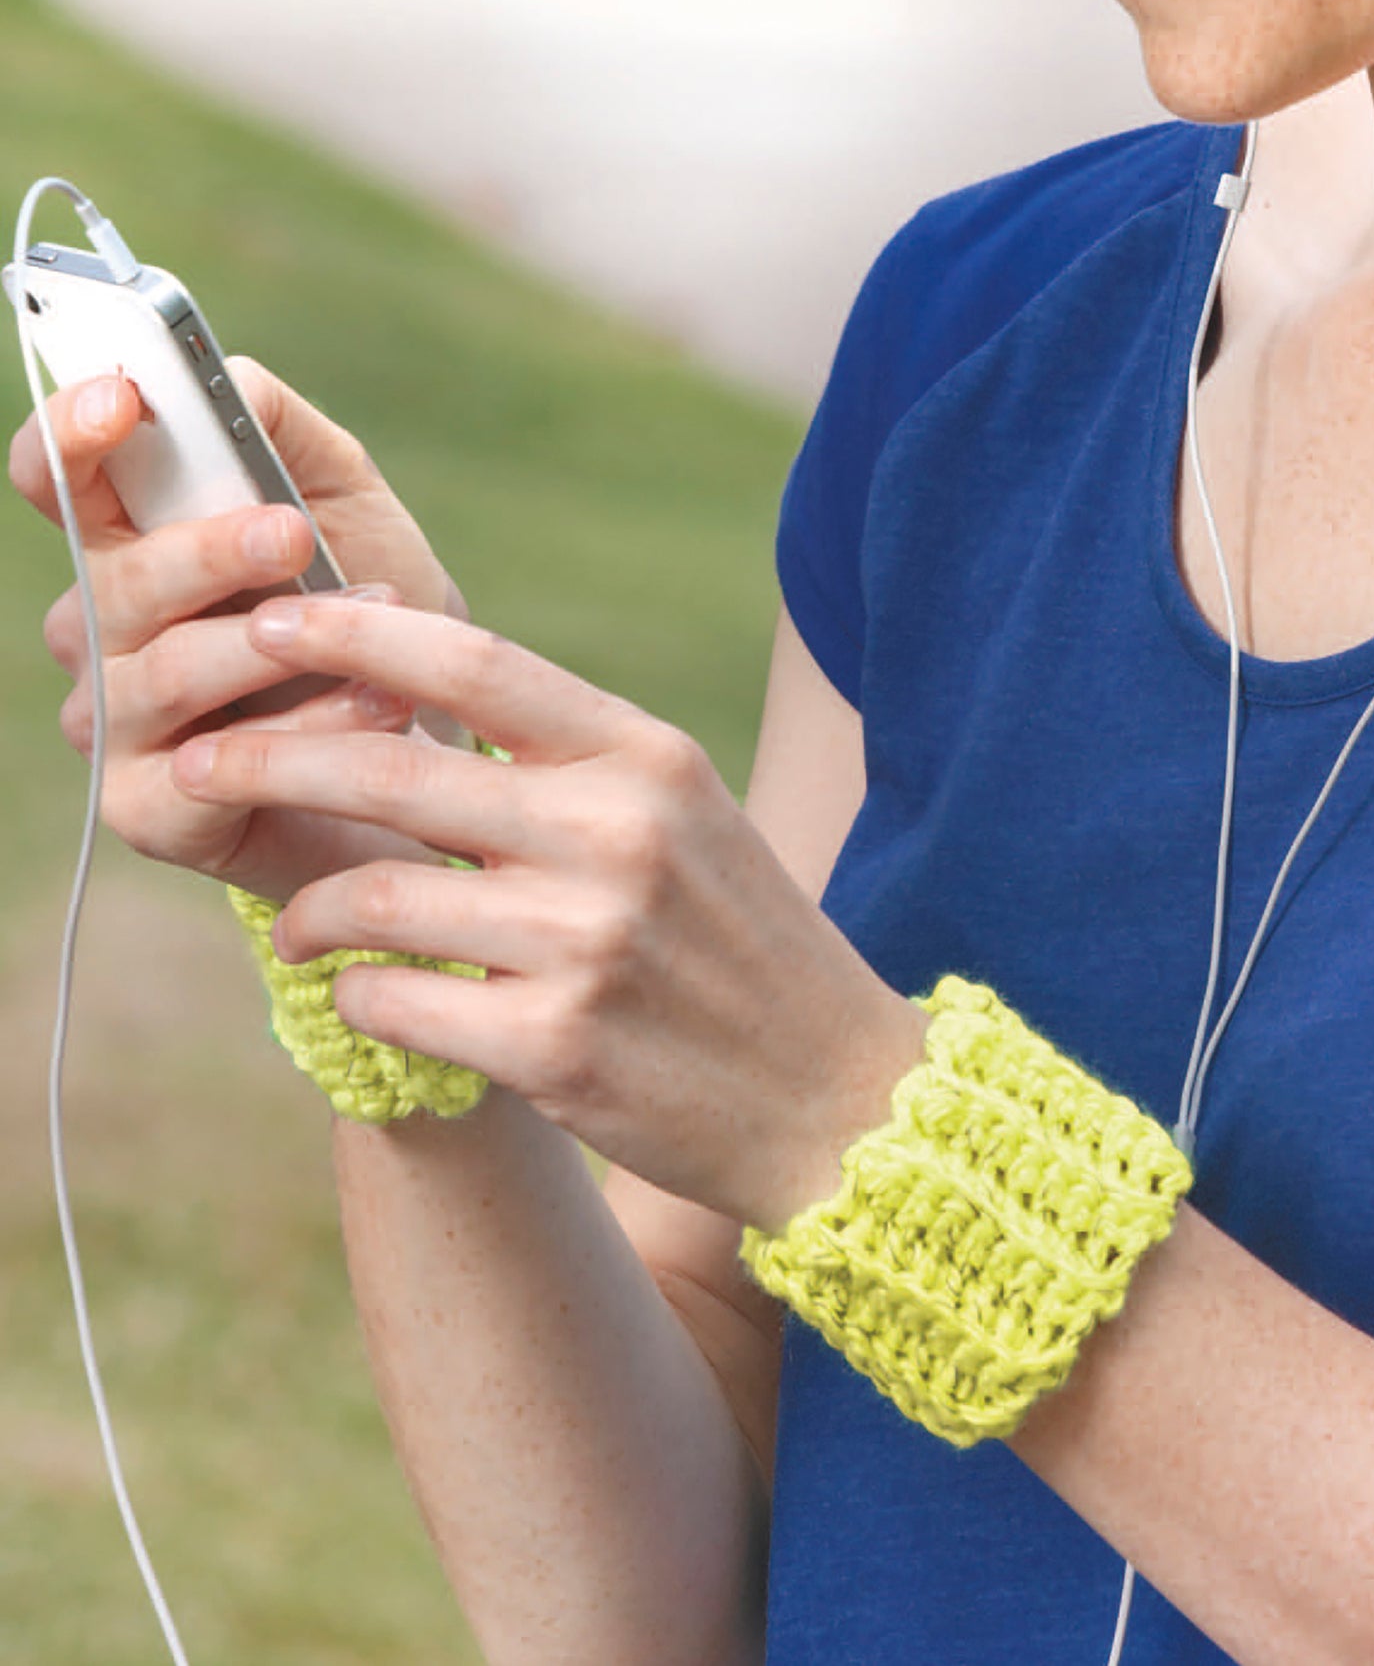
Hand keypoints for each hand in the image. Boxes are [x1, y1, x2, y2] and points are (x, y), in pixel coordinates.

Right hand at [11, 362, 466, 902]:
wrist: (434, 731)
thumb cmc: (368, 600)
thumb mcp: (342, 497)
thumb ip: (278, 431)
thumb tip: (224, 377)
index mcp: (129, 539)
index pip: (60, 476)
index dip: (71, 433)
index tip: (123, 401)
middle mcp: (101, 628)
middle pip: (114, 577)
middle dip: (207, 550)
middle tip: (291, 534)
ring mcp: (114, 722)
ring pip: (163, 670)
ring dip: (281, 640)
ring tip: (377, 617)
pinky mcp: (149, 809)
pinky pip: (212, 766)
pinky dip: (307, 729)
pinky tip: (377, 706)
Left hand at [173, 593, 928, 1227]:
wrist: (833, 1098)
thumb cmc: (736, 943)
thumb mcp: (681, 816)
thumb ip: (566, 764)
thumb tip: (409, 700)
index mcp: (645, 756)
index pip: (478, 659)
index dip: (359, 630)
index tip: (272, 619)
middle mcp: (618, 833)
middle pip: (397, 768)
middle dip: (270, 757)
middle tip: (195, 763)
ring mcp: (588, 943)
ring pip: (378, 893)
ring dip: (307, 908)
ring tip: (294, 922)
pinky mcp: (557, 1049)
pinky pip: (398, 1002)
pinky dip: (360, 996)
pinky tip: (368, 997)